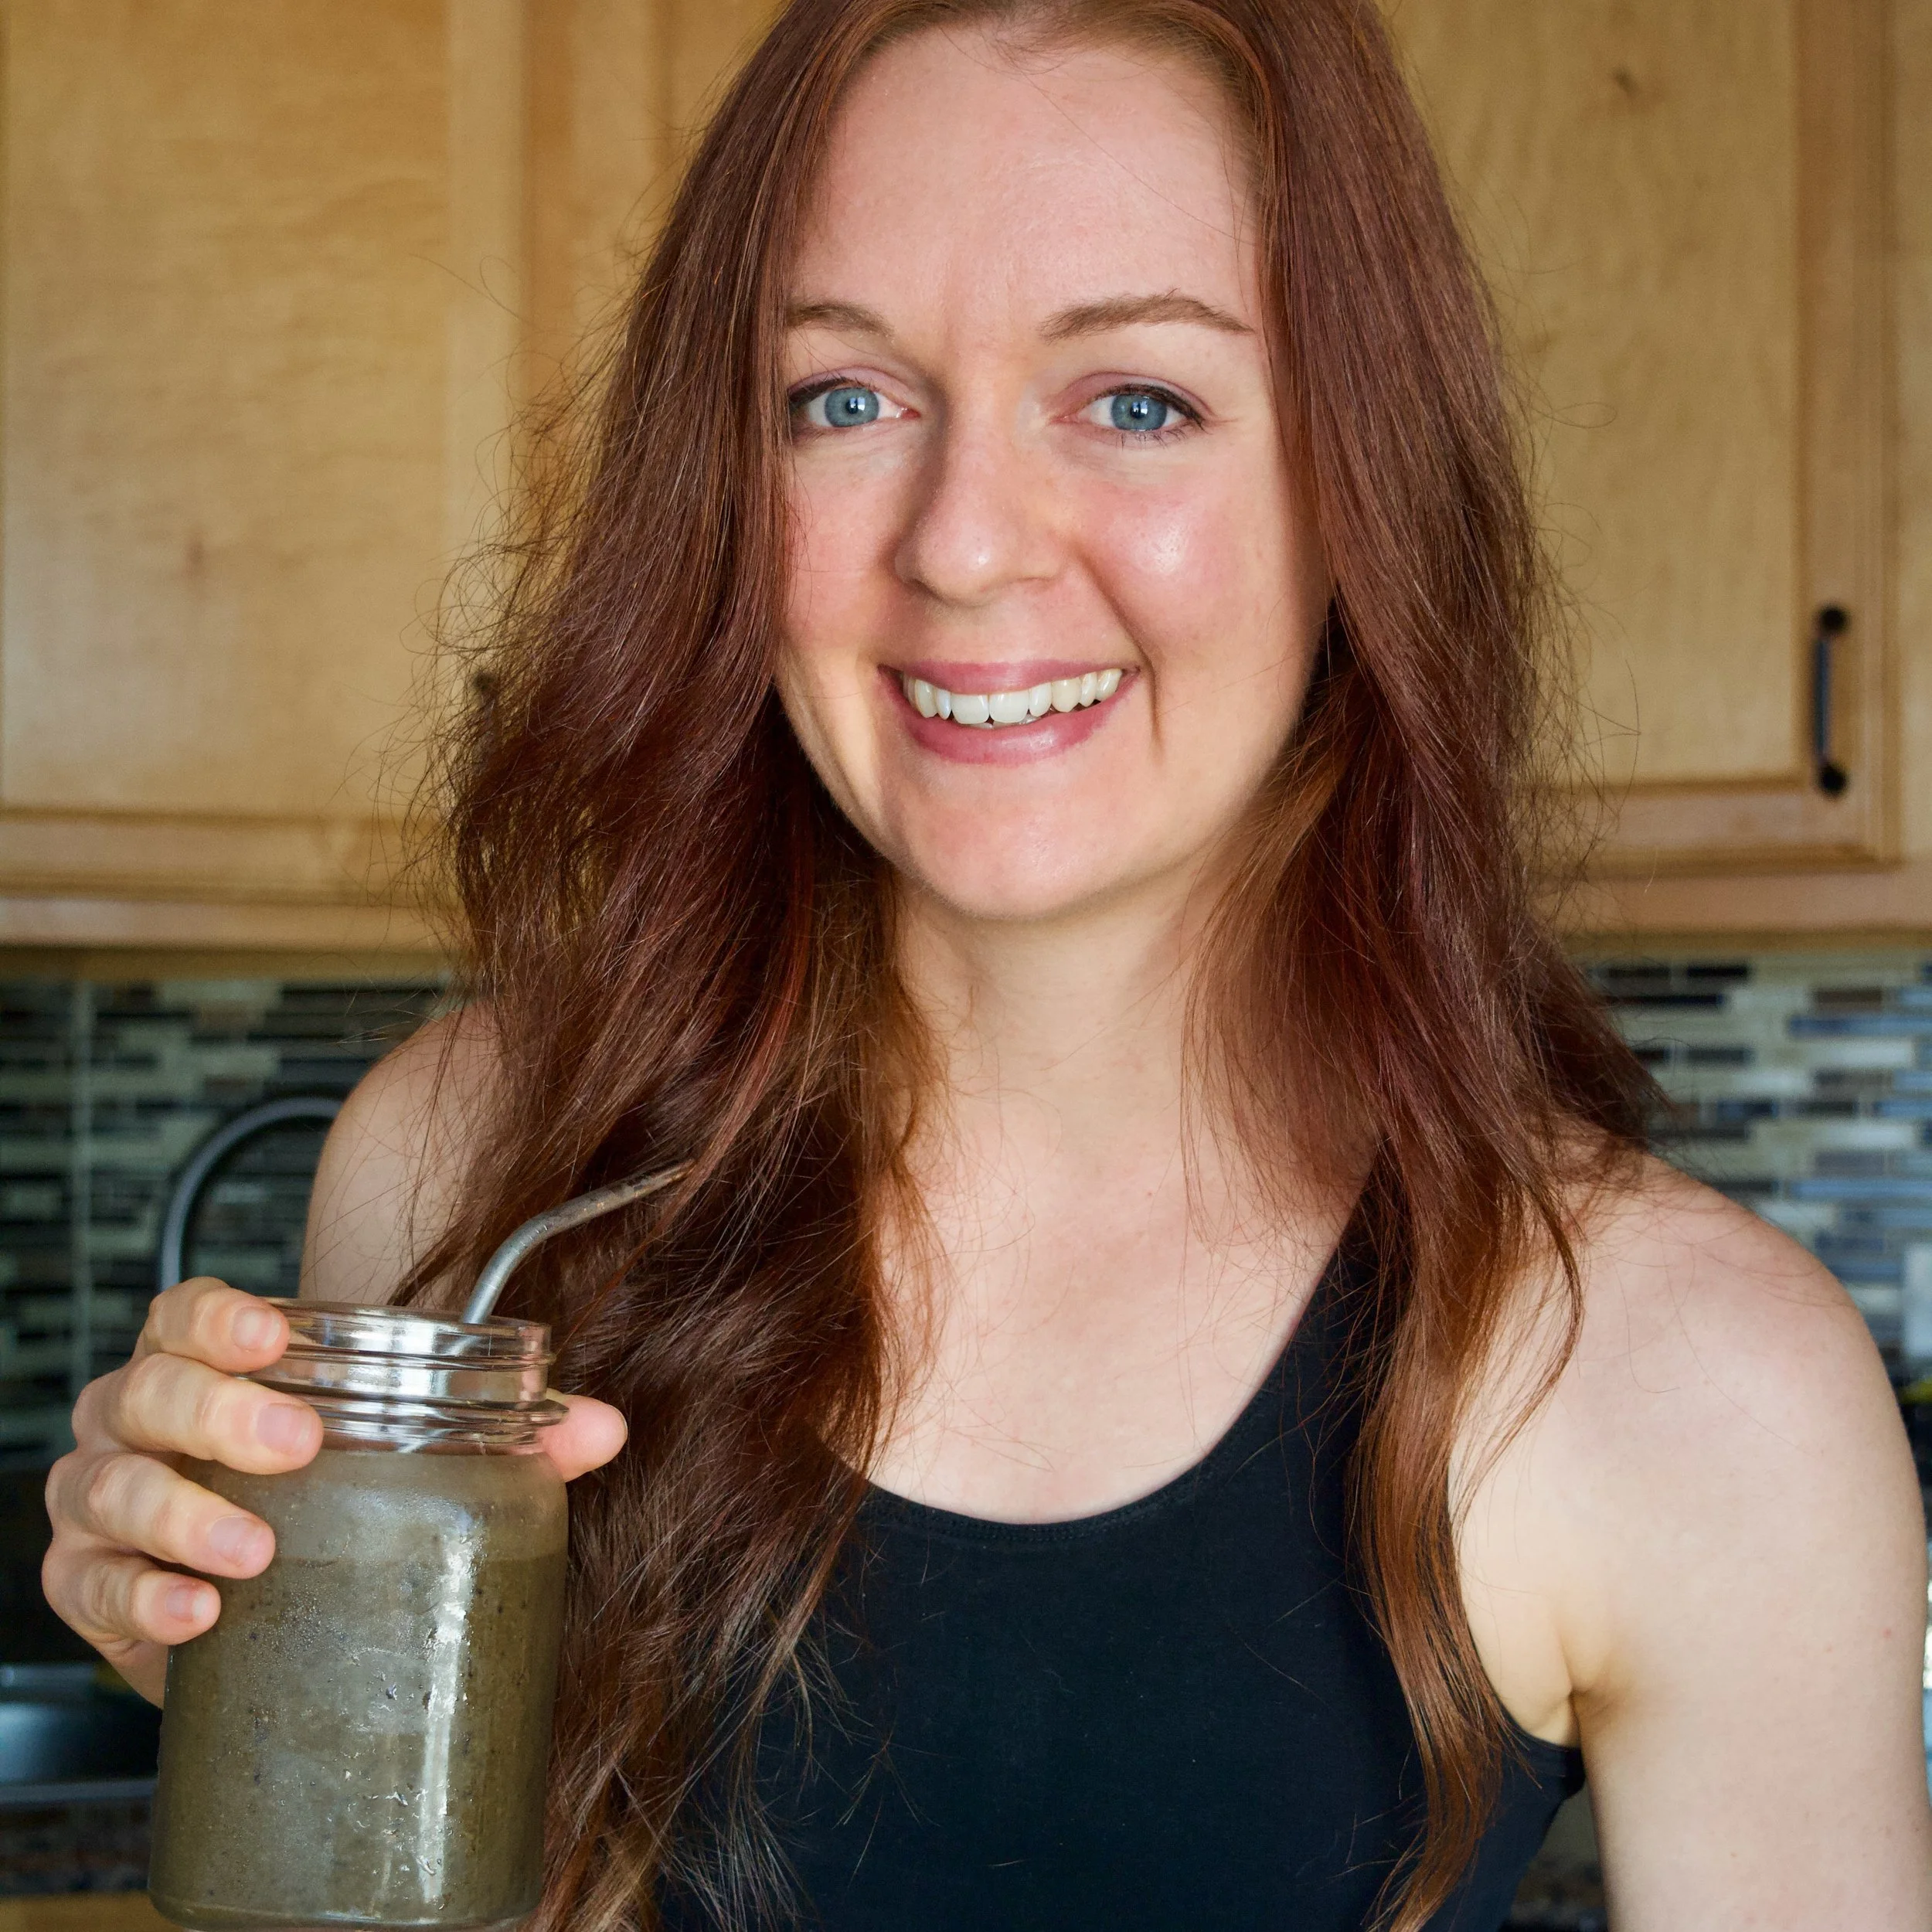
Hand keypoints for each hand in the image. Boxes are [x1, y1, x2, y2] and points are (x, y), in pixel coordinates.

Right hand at [41, 1278, 627, 1704]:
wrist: (256, 1603)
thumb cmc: (326, 1498)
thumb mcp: (410, 1458)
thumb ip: (511, 1435)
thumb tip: (604, 1427)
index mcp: (208, 1365)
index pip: (186, 1313)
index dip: (221, 1316)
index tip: (272, 1334)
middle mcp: (139, 1419)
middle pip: (149, 1391)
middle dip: (218, 1415)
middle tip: (295, 1446)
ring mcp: (104, 1500)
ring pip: (110, 1486)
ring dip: (183, 1515)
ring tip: (254, 1551)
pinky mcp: (91, 1586)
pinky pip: (88, 1584)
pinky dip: (140, 1596)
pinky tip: (197, 1613)